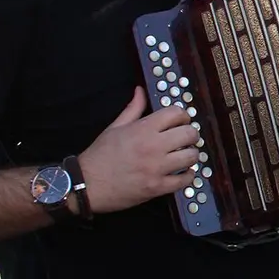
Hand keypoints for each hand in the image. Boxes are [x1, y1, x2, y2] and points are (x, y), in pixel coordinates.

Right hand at [78, 87, 200, 213]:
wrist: (86, 185)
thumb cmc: (99, 156)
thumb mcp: (115, 127)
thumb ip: (133, 108)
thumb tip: (140, 91)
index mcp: (143, 129)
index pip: (176, 113)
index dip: (183, 115)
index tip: (181, 121)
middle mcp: (153, 147)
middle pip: (189, 134)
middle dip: (191, 134)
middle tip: (185, 138)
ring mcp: (156, 168)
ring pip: (191, 157)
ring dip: (191, 154)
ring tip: (184, 155)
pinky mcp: (157, 187)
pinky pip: (185, 180)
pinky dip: (188, 176)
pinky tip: (183, 172)